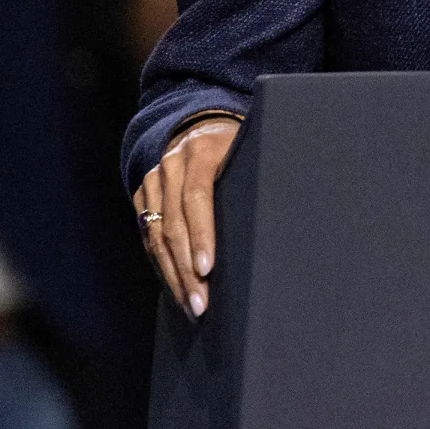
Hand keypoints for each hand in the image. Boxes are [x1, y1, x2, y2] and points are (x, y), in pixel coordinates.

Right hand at [134, 118, 239, 317]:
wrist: (199, 123)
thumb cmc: (241, 144)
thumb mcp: (252, 149)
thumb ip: (259, 176)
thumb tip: (286, 216)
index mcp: (203, 150)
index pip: (197, 196)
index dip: (202, 234)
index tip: (207, 269)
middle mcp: (172, 163)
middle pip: (174, 223)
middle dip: (186, 269)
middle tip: (201, 304)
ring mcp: (154, 179)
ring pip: (157, 234)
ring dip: (173, 274)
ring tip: (190, 305)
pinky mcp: (143, 193)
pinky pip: (150, 234)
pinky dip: (162, 263)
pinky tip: (176, 286)